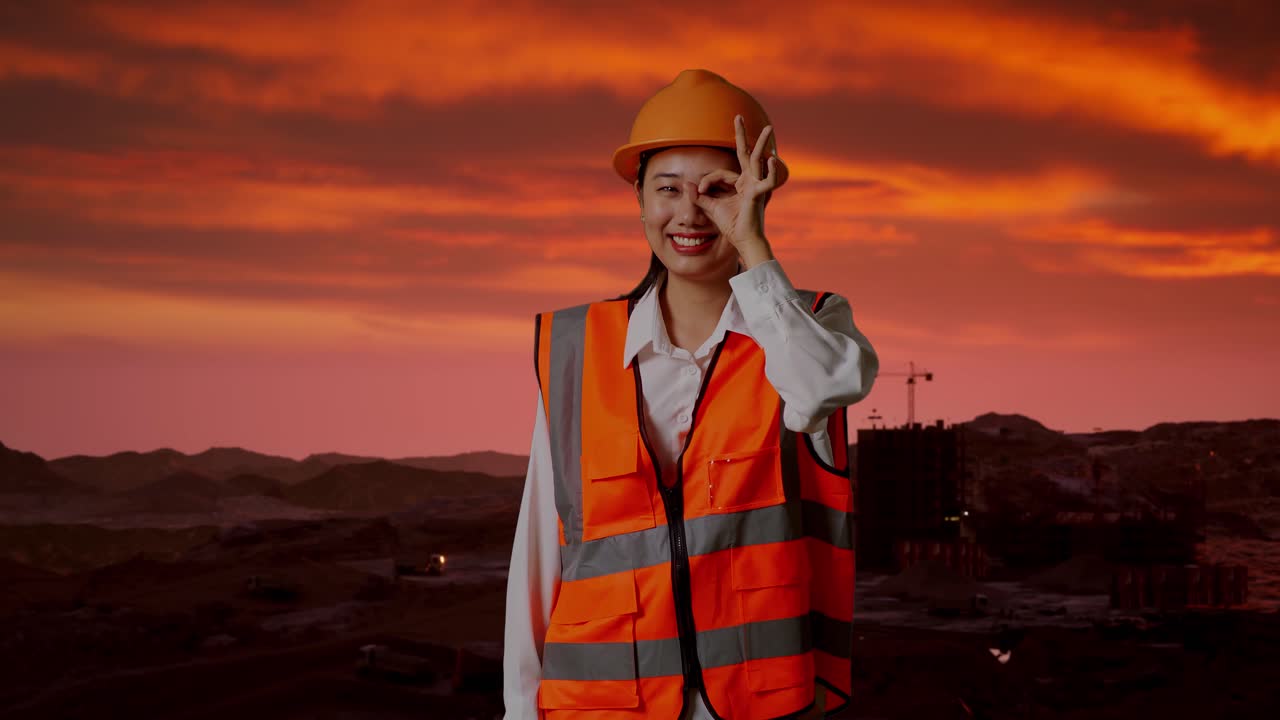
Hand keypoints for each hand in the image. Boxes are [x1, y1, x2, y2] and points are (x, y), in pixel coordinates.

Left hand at [685, 114, 787, 251]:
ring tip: (768, 128)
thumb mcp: (711, 208)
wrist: (743, 241)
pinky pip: (766, 181)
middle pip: (745, 154)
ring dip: (762, 143)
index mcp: (740, 184)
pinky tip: (769, 158)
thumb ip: (700, 196)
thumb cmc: (732, 226)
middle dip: (741, 135)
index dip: (706, 180)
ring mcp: (755, 186)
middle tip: (738, 117)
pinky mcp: (758, 195)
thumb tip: (687, 184)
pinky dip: (769, 171)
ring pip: (757, 160)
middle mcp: (749, 181)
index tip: (698, 191)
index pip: (720, 173)